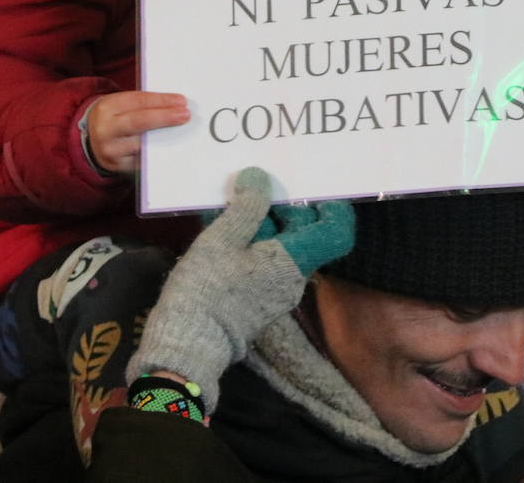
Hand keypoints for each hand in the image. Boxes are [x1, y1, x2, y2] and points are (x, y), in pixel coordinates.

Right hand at [85, 91, 189, 173]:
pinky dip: (159, 154)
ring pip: (142, 144)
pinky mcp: (119, 166)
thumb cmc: (114, 119)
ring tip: (183, 131)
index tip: (181, 100)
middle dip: (164, 117)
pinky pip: (143, 160)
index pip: (137, 101)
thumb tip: (174, 105)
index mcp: (106, 108)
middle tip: (185, 114)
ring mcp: (111, 150)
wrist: (91, 141)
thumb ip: (142, 104)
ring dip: (165, 138)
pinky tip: (173, 148)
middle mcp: (105, 129)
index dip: (161, 100)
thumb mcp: (119, 106)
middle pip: (139, 121)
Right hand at [126, 167, 353, 410]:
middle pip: (304, 235)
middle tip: (249, 191)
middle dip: (280, 208)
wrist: (188, 345)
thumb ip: (246, 207)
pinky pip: (265, 265)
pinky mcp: (258, 302)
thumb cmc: (208, 289)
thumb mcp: (223, 239)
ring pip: (281, 249)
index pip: (335, 232)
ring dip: (259, 226)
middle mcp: (294, 279)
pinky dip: (250, 245)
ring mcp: (277, 294)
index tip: (306, 189)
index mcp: (294, 261)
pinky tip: (220, 234)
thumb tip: (261, 178)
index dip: (331, 207)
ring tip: (226, 209)